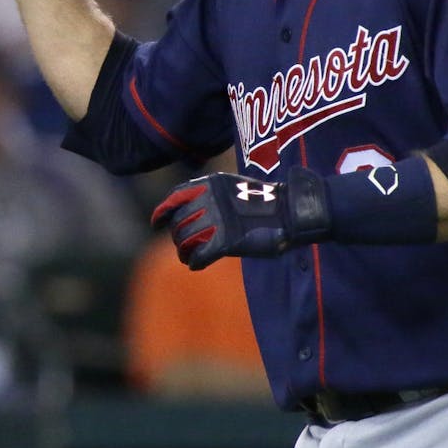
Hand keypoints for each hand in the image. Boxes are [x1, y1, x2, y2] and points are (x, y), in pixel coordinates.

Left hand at [150, 167, 332, 267]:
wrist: (291, 211)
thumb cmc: (267, 202)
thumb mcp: (235, 188)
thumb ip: (214, 196)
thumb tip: (194, 212)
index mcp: (211, 184)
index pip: (176, 197)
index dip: (163, 212)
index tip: (156, 222)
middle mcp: (210, 200)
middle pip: (179, 222)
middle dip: (177, 235)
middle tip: (183, 245)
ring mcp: (217, 221)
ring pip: (185, 240)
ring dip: (184, 250)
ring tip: (188, 256)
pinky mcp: (226, 242)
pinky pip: (200, 255)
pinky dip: (195, 261)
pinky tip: (196, 264)